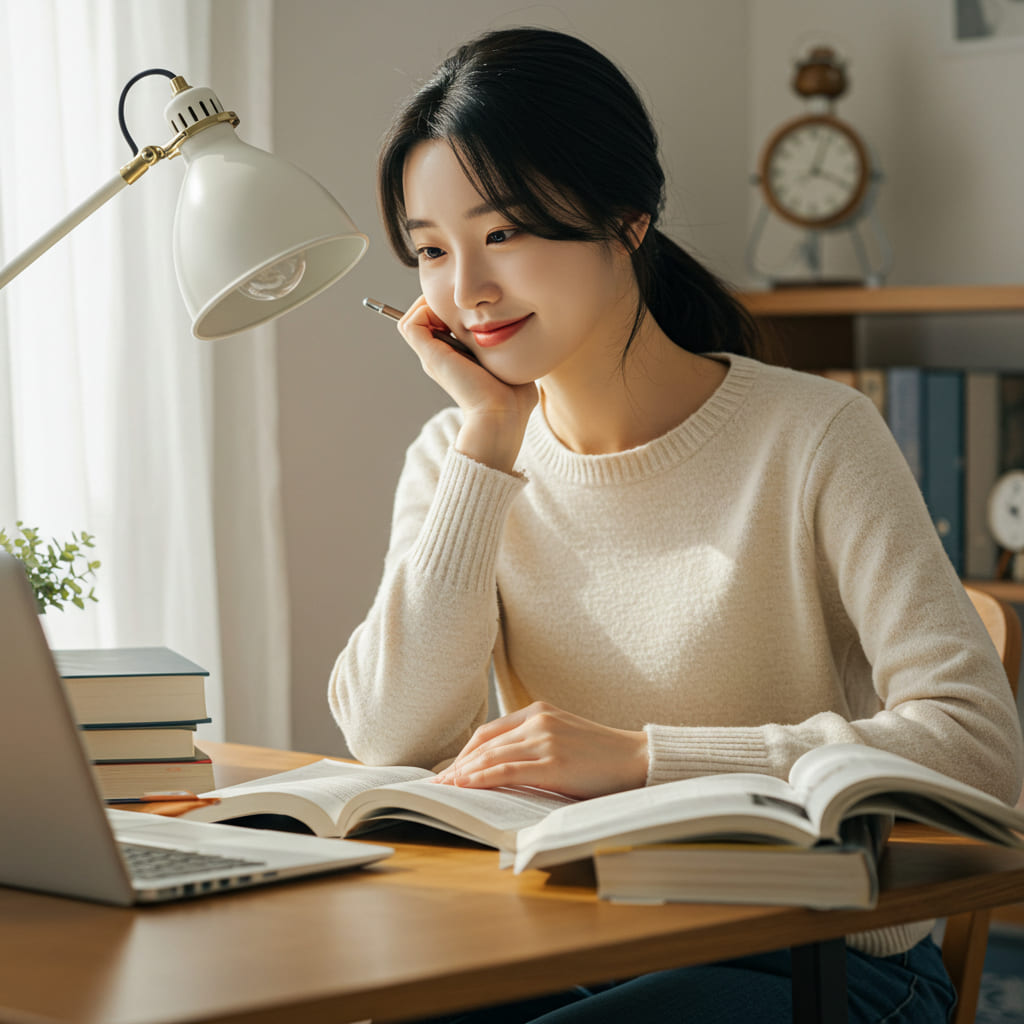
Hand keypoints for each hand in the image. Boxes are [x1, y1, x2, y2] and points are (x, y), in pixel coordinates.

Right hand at [398, 296, 537, 472]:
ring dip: (433, 302)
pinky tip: (451, 314)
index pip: (444, 322)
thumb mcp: (511, 362)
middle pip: (428, 317)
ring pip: (415, 317)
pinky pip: (411, 323)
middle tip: (468, 302)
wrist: (502, 414)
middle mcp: (440, 357)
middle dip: (444, 301)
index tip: (478, 305)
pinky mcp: (430, 356)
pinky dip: (424, 309)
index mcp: (456, 359)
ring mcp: (433, 356)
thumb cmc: (514, 397)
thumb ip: (510, 347)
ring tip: (458, 307)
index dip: (455, 307)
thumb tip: (518, 331)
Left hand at [433, 701, 648, 798]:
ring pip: (491, 756)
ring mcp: (545, 740)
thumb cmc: (599, 754)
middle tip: (436, 783)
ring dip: (463, 774)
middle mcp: (538, 720)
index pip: (488, 731)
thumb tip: (499, 767)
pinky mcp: (553, 763)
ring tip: (444, 789)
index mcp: (538, 711)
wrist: (635, 758)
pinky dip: (482, 778)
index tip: (448, 770)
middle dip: (457, 765)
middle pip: (484, 743)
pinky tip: (465, 786)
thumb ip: (533, 743)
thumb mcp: (562, 737)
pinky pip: (508, 770)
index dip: (464, 753)